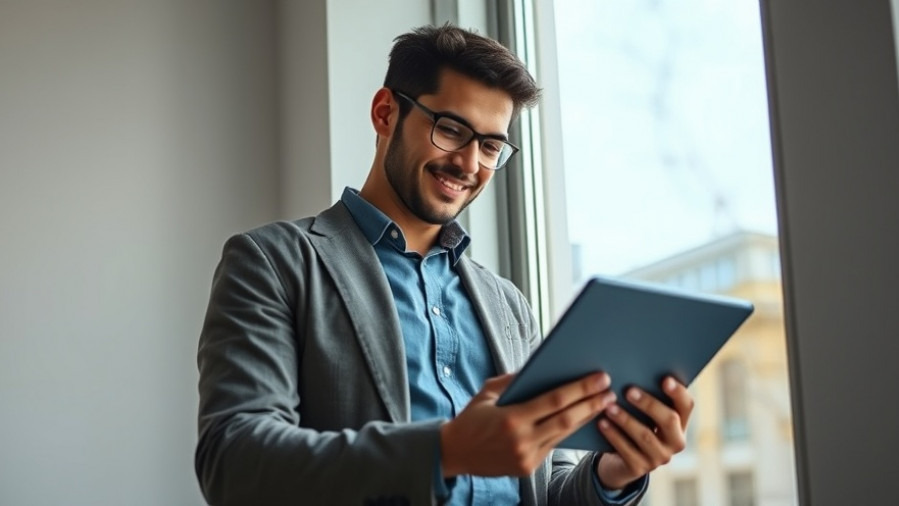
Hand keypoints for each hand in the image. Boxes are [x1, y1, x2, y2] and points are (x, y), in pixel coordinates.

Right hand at [441, 372, 616, 477]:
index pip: (554, 401)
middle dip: (592, 404)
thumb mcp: (488, 393)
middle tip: (611, 391)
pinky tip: (583, 420)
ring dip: (586, 418)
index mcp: (511, 418)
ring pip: (564, 434)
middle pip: (567, 419)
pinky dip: (569, 432)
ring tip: (604, 404)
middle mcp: (522, 440)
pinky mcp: (528, 468)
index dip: (580, 389)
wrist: (454, 453)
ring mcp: (527, 457)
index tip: (600, 378)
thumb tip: (541, 367)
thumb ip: (514, 380)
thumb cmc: (471, 418)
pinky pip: (554, 446)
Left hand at [595, 376, 693, 489]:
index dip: (678, 392)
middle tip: (629, 391)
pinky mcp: (640, 469)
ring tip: (609, 406)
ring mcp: (659, 458)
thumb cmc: (634, 425)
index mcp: (680, 424)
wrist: (619, 460)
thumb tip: (631, 367)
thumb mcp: (643, 413)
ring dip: (626, 419)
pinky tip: (601, 423)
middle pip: (669, 420)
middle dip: (649, 404)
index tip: (665, 379)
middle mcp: (675, 442)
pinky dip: (613, 435)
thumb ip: (645, 396)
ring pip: (645, 436)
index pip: (687, 406)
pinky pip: (627, 450)